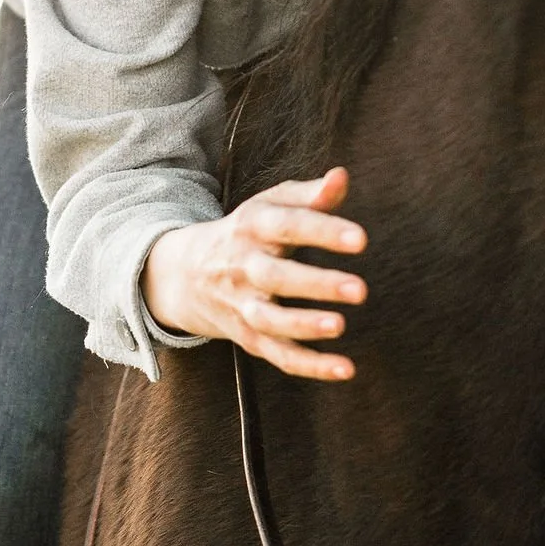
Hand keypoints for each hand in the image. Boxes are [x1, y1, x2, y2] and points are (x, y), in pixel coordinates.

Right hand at [144, 167, 367, 380]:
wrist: (183, 273)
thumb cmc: (245, 232)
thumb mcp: (270, 205)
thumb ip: (309, 194)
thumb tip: (341, 177)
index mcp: (253, 226)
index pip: (288, 226)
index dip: (324, 231)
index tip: (361, 239)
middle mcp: (243, 266)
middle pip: (276, 276)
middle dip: (316, 284)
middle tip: (360, 289)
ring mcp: (242, 304)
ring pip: (270, 320)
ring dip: (304, 326)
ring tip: (340, 325)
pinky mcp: (247, 336)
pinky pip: (277, 354)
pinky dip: (309, 365)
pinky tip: (344, 368)